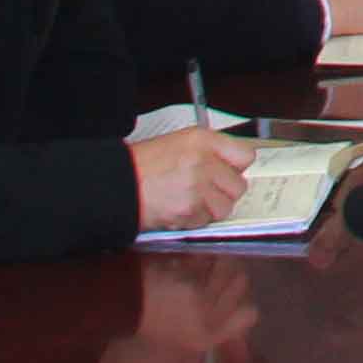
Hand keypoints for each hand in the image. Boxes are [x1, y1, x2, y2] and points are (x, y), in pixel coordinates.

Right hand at [128, 127, 255, 232]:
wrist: (116, 184)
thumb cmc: (144, 164)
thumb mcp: (180, 143)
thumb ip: (210, 150)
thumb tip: (233, 164)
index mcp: (203, 140)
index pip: (246, 155)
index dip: (237, 167)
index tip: (228, 171)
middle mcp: (203, 162)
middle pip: (239, 186)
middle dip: (224, 191)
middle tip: (207, 190)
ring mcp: (197, 188)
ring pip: (225, 207)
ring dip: (211, 208)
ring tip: (192, 200)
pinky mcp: (187, 211)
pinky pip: (205, 221)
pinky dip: (195, 219)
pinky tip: (180, 208)